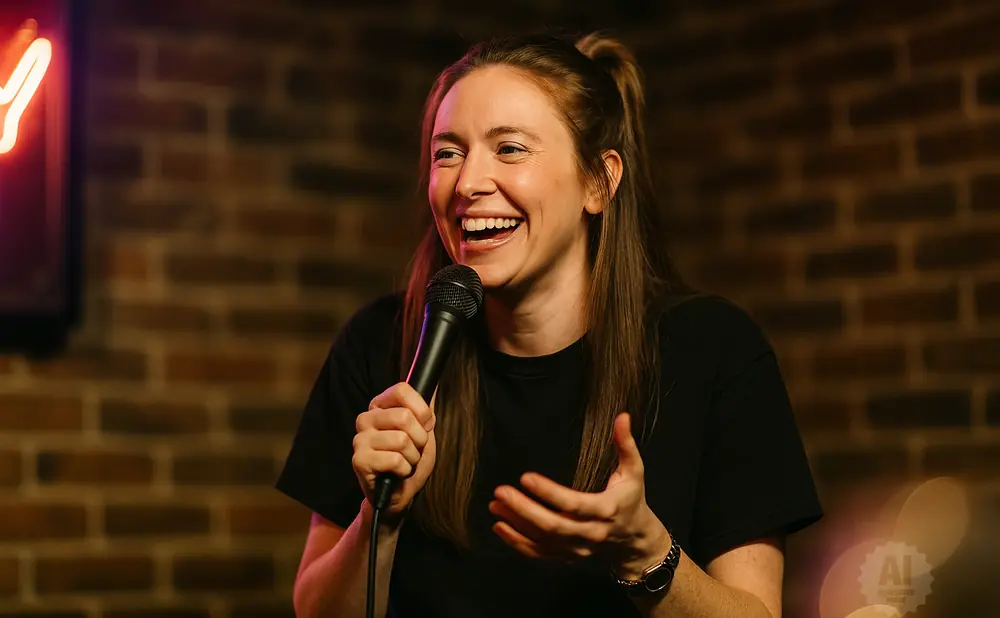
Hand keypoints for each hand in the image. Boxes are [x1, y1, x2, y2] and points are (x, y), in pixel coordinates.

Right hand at [351, 382, 435, 525]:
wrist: (400, 492)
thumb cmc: (410, 459)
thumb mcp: (423, 430)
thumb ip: (425, 408)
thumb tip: (433, 385)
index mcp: (379, 406)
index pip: (402, 390)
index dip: (421, 410)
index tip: (424, 425)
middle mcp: (366, 418)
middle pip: (404, 417)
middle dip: (419, 439)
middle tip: (413, 449)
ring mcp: (360, 439)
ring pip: (401, 440)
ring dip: (412, 456)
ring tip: (405, 461)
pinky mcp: (360, 460)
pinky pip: (395, 460)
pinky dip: (405, 470)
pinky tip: (396, 473)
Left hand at [489, 413, 670, 578]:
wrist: (635, 541)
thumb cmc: (631, 500)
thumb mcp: (634, 471)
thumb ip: (626, 444)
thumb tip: (622, 416)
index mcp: (607, 510)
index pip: (574, 504)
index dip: (548, 492)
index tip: (525, 477)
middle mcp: (591, 534)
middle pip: (553, 526)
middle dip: (524, 510)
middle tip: (501, 492)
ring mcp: (578, 549)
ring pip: (543, 541)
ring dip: (516, 524)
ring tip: (495, 506)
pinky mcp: (568, 558)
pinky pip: (540, 555)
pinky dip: (518, 543)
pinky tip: (500, 527)